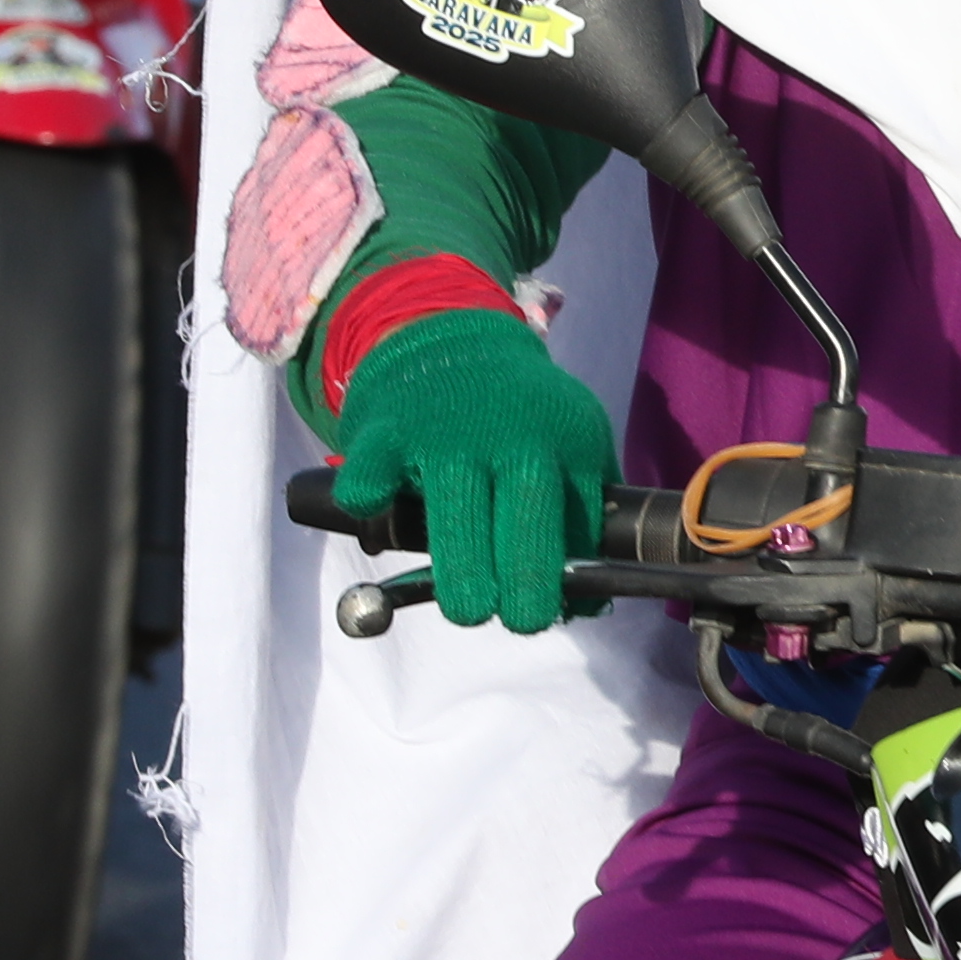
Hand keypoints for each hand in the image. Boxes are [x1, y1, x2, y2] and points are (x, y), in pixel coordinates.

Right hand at [326, 305, 619, 632]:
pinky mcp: (384, 432)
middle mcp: (511, 433)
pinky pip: (372, 486)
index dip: (564, 581)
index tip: (548, 612)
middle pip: (527, 524)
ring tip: (468, 608)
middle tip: (516, 620)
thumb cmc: (516, 415)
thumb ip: (582, 516)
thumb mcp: (569, 445)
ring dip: (462, 574)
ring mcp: (446, 431)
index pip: (577, 525)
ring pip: (457, 518)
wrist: (450, 339)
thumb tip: (589, 605)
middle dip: (523, 587)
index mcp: (566, 439)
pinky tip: (381, 515)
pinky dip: (372, 507)